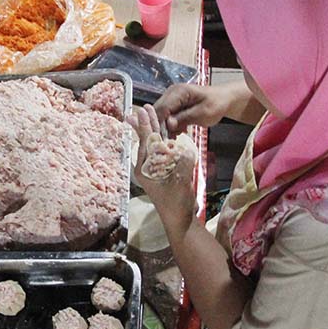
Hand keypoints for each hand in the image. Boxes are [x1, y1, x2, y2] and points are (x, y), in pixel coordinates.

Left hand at [127, 104, 197, 233]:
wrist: (180, 220)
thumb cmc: (176, 202)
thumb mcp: (179, 182)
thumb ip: (182, 163)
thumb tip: (184, 147)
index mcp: (145, 169)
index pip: (145, 142)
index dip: (146, 125)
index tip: (143, 110)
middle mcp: (146, 167)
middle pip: (146, 141)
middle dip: (146, 124)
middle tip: (143, 107)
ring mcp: (154, 170)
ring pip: (153, 145)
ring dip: (153, 130)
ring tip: (150, 115)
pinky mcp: (162, 173)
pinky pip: (161, 153)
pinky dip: (163, 142)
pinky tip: (165, 134)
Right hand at [155, 83, 229, 132]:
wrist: (224, 100)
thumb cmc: (216, 104)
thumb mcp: (203, 113)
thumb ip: (184, 118)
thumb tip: (168, 125)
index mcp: (179, 91)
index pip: (162, 108)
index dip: (159, 123)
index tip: (161, 138)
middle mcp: (172, 93)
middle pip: (157, 111)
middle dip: (160, 127)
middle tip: (167, 141)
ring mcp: (172, 99)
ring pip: (160, 115)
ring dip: (165, 128)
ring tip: (174, 137)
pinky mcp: (174, 105)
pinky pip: (166, 117)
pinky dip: (170, 126)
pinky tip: (177, 133)